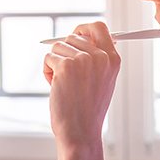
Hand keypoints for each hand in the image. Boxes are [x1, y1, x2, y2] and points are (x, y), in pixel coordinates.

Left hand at [43, 21, 120, 150]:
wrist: (81, 132)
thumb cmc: (88, 110)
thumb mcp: (102, 81)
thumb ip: (96, 58)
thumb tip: (79, 36)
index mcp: (113, 59)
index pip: (98, 27)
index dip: (83, 29)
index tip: (74, 35)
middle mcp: (100, 56)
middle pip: (72, 37)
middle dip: (64, 53)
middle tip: (67, 76)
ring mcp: (83, 60)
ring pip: (58, 47)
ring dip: (55, 64)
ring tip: (63, 85)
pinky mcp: (65, 66)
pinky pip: (48, 58)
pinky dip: (47, 72)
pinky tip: (55, 88)